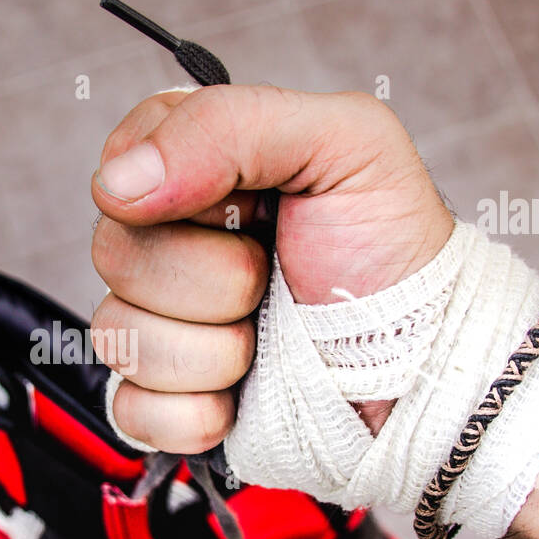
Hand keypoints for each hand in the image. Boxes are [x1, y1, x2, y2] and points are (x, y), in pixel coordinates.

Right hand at [90, 84, 453, 449]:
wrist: (423, 372)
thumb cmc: (394, 253)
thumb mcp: (345, 143)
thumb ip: (227, 126)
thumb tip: (115, 182)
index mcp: (198, 170)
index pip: (122, 164)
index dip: (180, 192)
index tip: (252, 207)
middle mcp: (169, 245)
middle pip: (114, 254)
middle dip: (213, 278)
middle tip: (272, 278)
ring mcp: (161, 326)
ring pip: (119, 337)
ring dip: (213, 350)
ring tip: (269, 341)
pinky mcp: (164, 399)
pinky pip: (131, 408)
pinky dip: (197, 412)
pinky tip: (245, 395)